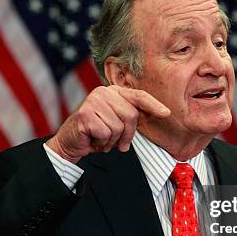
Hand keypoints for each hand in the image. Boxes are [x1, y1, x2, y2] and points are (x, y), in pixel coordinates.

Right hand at [46, 85, 169, 162]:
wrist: (70, 142)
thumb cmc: (96, 133)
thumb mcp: (119, 123)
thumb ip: (136, 116)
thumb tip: (160, 112)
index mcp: (113, 92)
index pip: (139, 96)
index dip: (153, 105)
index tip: (166, 113)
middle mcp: (103, 92)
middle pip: (131, 115)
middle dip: (127, 134)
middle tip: (115, 142)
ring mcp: (93, 101)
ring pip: (118, 127)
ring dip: (112, 141)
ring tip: (101, 139)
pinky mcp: (85, 114)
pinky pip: (106, 134)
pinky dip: (102, 143)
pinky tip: (93, 140)